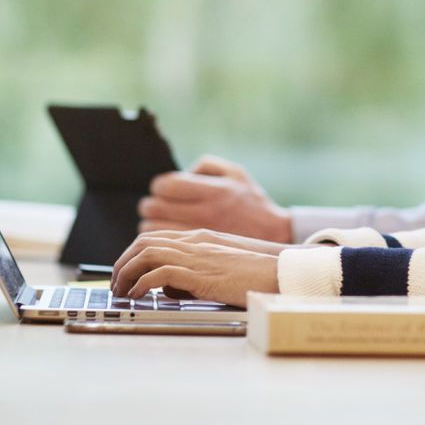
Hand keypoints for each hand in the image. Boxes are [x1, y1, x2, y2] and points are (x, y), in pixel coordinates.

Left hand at [111, 230, 280, 306]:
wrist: (280, 273)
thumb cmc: (255, 274)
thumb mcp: (220, 270)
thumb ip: (194, 273)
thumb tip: (169, 289)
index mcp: (199, 238)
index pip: (154, 238)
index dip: (132, 255)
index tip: (124, 274)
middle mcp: (195, 242)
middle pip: (144, 242)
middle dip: (122, 263)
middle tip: (115, 284)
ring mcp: (197, 256)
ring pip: (146, 254)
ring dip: (126, 274)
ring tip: (121, 292)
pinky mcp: (201, 274)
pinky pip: (160, 274)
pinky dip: (142, 284)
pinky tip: (139, 296)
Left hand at [139, 154, 293, 241]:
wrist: (275, 236)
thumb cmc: (254, 203)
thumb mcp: (237, 172)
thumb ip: (207, 165)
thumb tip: (184, 172)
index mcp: (213, 190)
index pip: (167, 185)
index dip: (159, 187)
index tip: (163, 192)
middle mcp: (205, 212)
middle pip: (154, 207)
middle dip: (150, 207)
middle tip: (155, 209)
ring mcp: (200, 237)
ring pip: (153, 231)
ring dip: (149, 226)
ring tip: (159, 225)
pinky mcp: (198, 258)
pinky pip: (162, 252)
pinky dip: (156, 246)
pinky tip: (164, 243)